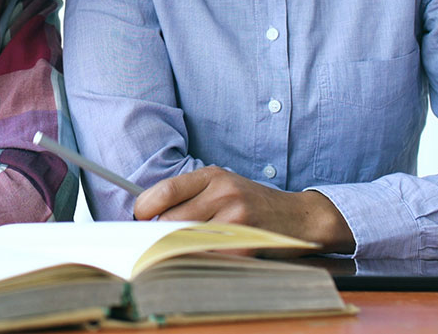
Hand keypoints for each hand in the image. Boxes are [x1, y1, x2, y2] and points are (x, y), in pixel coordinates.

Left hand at [132, 166, 353, 254]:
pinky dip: (198, 261)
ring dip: (174, 250)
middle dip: (157, 234)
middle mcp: (223, 193)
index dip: (143, 209)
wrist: (298, 217)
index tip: (139, 220)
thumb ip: (189, 195)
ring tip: (176, 250)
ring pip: (185, 241)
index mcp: (213, 175)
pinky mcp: (245, 244)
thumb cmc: (251, 203)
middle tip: (154, 241)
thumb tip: (146, 215)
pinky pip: (207, 258)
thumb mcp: (222, 186)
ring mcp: (236, 218)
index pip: (164, 191)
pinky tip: (201, 258)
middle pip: (170, 220)